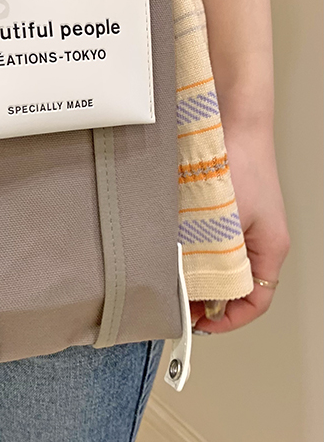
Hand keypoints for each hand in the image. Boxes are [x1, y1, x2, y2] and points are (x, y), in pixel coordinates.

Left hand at [190, 122, 289, 332]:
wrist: (232, 117)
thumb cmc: (238, 161)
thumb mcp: (224, 223)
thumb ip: (211, 259)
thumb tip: (191, 290)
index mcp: (270, 248)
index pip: (255, 300)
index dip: (228, 319)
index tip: (199, 324)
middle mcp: (258, 237)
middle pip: (235, 283)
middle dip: (207, 296)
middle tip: (177, 301)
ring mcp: (241, 220)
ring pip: (220, 260)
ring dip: (197, 269)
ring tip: (170, 274)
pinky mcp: (224, 205)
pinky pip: (209, 236)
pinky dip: (191, 245)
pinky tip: (170, 244)